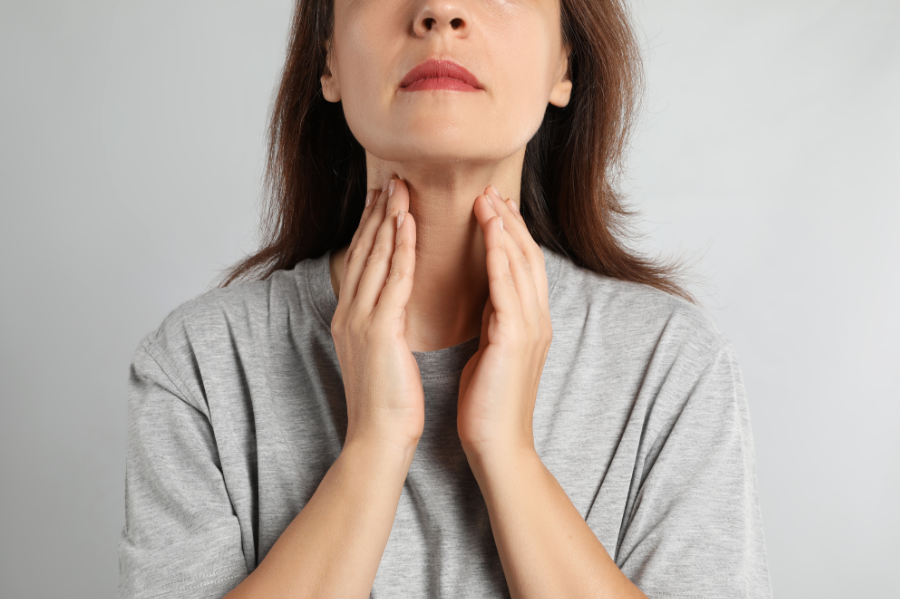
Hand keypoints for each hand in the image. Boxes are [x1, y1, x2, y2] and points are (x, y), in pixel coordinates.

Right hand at [331, 177, 423, 450]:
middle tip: (391, 179)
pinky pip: (392, 278)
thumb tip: (393, 309)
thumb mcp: (381, 357)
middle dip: (378, 213)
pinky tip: (408, 222)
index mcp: (351, 319)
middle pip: (364, 251)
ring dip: (388, 219)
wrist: (380, 439)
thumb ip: (382, 327)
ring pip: (375, 257)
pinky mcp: (378, 329)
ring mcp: (360, 319)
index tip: (385, 201)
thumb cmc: (388, 404)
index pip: (363, 263)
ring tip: (399, 187)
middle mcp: (349, 313)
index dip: (373, 229)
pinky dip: (399, 247)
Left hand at [457, 186, 552, 459]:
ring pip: (522, 265)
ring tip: (488, 199)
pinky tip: (490, 231)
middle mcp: (537, 319)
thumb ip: (495, 320)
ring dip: (505, 228)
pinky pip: (509, 286)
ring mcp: (531, 328)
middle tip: (492, 190)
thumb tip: (486, 297)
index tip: (493, 207)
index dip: (510, 234)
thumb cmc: (488, 403)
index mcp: (529, 322)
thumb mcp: (492, 350)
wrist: (496, 444)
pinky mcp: (516, 338)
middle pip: (527, 257)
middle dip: (509, 222)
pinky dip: (500, 255)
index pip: (523, 267)